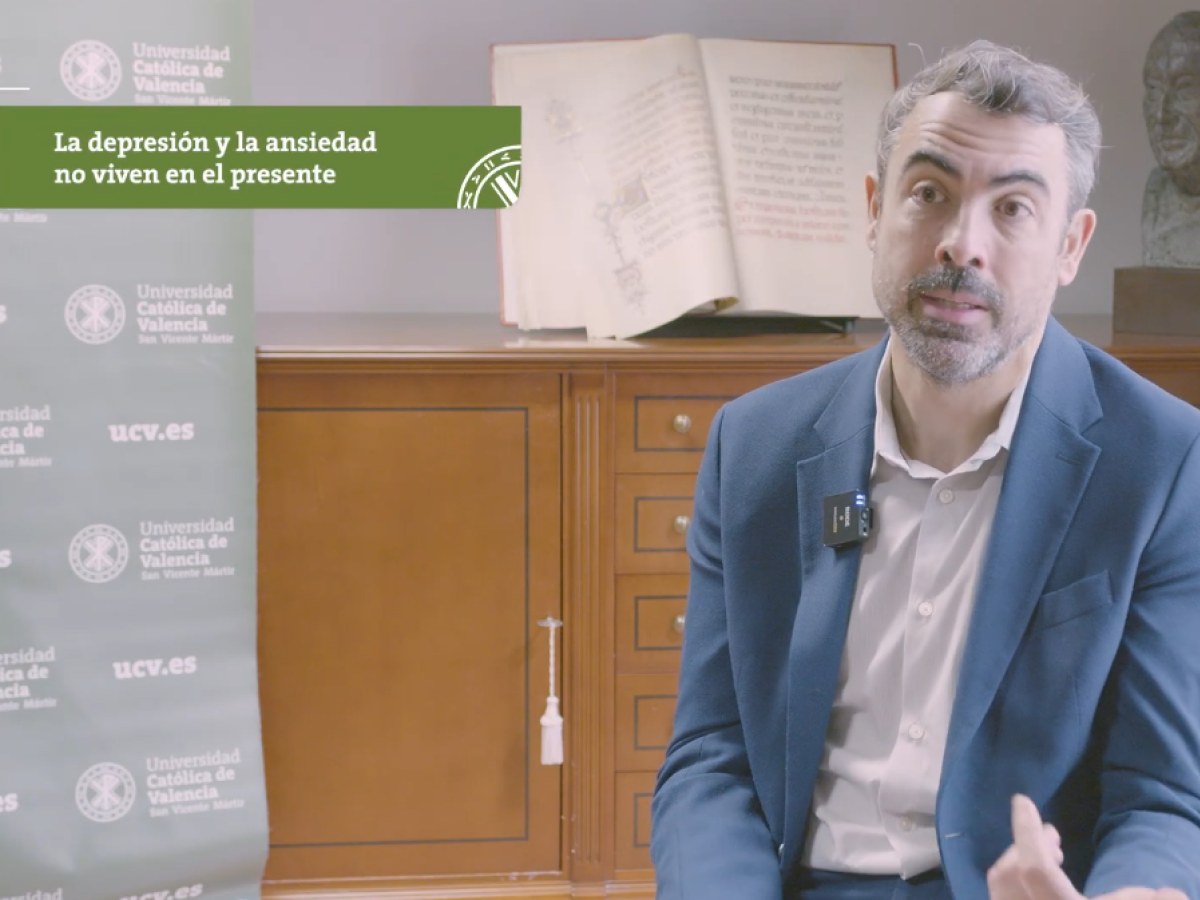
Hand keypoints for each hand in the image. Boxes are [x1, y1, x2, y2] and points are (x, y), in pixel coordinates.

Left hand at [986, 795, 1187, 899]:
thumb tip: (1173, 894)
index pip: (1034, 867)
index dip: (1026, 832)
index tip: (1022, 801)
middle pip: (1008, 872)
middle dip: (1025, 847)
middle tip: (1051, 835)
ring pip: (1000, 887)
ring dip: (1019, 863)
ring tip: (1051, 856)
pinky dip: (1015, 885)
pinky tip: (1041, 885)